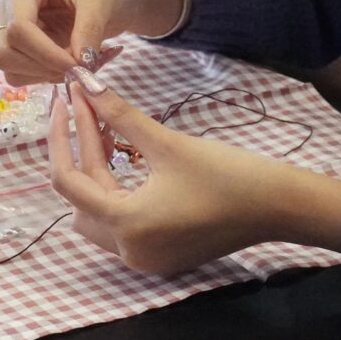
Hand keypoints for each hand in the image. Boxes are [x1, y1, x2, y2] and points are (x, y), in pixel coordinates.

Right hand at [0, 0, 181, 83]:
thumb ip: (89, 30)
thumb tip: (81, 65)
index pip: (18, 27)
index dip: (46, 53)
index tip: (78, 65)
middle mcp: (7, 3)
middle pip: (4, 51)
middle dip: (42, 67)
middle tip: (77, 68)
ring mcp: (8, 25)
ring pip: (8, 66)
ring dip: (43, 75)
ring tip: (77, 64)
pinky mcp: (18, 44)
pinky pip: (18, 73)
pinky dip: (44, 77)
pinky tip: (68, 64)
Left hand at [49, 82, 340, 274]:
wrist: (279, 207)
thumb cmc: (227, 174)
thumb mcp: (167, 142)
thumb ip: (119, 115)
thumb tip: (85, 82)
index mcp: (127, 225)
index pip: (68, 181)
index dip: (61, 137)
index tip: (65, 101)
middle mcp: (129, 251)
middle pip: (79, 199)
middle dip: (79, 152)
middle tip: (86, 107)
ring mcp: (145, 257)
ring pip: (96, 213)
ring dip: (95, 172)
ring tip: (105, 128)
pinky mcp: (160, 254)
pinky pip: (120, 222)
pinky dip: (115, 190)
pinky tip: (125, 155)